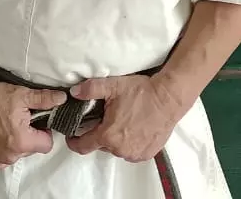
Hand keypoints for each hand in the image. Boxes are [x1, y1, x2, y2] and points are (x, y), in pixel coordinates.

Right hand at [0, 81, 66, 169]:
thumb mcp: (22, 95)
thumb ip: (44, 99)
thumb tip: (61, 98)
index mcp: (22, 142)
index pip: (46, 144)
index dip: (44, 132)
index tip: (36, 121)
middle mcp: (10, 156)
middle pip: (31, 150)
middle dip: (29, 136)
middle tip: (18, 120)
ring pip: (16, 155)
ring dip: (14, 144)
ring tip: (4, 125)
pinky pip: (1, 159)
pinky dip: (1, 149)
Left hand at [65, 75, 186, 162]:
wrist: (168, 98)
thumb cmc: (141, 92)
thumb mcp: (113, 86)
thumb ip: (90, 89)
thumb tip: (73, 92)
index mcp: (108, 135)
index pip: (83, 146)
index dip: (74, 142)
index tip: (71, 137)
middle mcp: (120, 149)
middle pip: (101, 145)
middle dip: (100, 133)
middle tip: (106, 118)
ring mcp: (134, 154)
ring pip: (116, 149)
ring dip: (115, 139)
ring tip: (123, 121)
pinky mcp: (147, 154)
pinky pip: (131, 152)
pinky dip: (129, 143)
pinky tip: (134, 129)